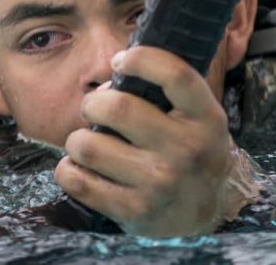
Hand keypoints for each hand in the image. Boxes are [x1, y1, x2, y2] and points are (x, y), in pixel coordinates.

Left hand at [54, 46, 258, 236]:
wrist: (204, 216)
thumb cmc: (191, 152)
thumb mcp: (199, 118)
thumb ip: (170, 88)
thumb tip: (121, 58)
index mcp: (206, 118)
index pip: (174, 74)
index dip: (140, 58)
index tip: (120, 61)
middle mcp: (187, 150)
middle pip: (117, 107)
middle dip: (93, 103)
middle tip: (94, 109)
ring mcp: (160, 183)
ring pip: (88, 145)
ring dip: (77, 139)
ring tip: (87, 143)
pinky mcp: (134, 211)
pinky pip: (77, 179)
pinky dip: (68, 170)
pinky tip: (81, 167)